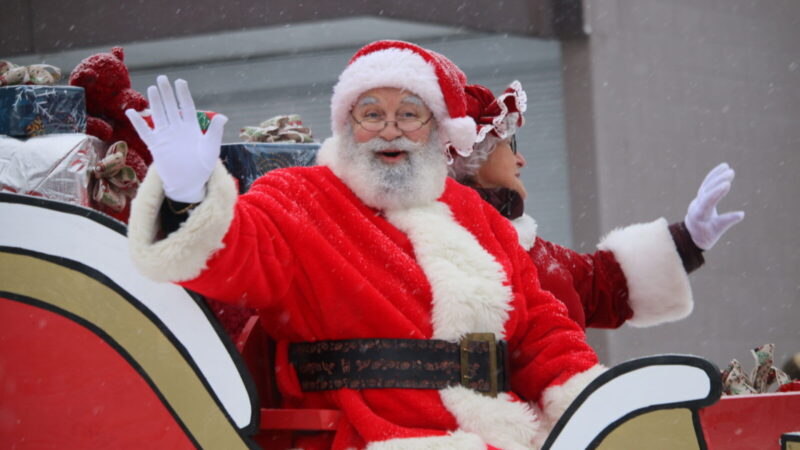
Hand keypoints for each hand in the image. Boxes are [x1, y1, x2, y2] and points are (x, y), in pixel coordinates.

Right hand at [126, 75, 226, 202]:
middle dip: (167, 93)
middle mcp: (178, 129)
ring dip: (155, 103)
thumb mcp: (211, 149)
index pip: (187, 107)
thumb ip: (215, 132)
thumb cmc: (202, 166)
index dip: (183, 94)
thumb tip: (223, 117)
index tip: (180, 81)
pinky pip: (145, 132)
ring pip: (159, 115)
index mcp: (192, 128)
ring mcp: (166, 136)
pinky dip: (138, 123)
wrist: (189, 183)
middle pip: (171, 107)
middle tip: (162, 78)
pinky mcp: (156, 146)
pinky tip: (131, 112)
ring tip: (152, 88)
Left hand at [685, 163, 744, 249]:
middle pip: (706, 191)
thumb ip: (726, 222)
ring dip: (717, 176)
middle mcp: (696, 205)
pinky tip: (724, 167)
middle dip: (718, 182)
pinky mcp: (701, 196)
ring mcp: (698, 199)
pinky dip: (715, 175)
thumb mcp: (716, 231)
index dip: (716, 193)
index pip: (707, 202)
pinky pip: (707, 183)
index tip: (727, 184)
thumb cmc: (705, 235)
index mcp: (698, 215)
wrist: (692, 234)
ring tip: (730, 170)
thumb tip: (741, 214)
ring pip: (706, 185)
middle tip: (730, 173)